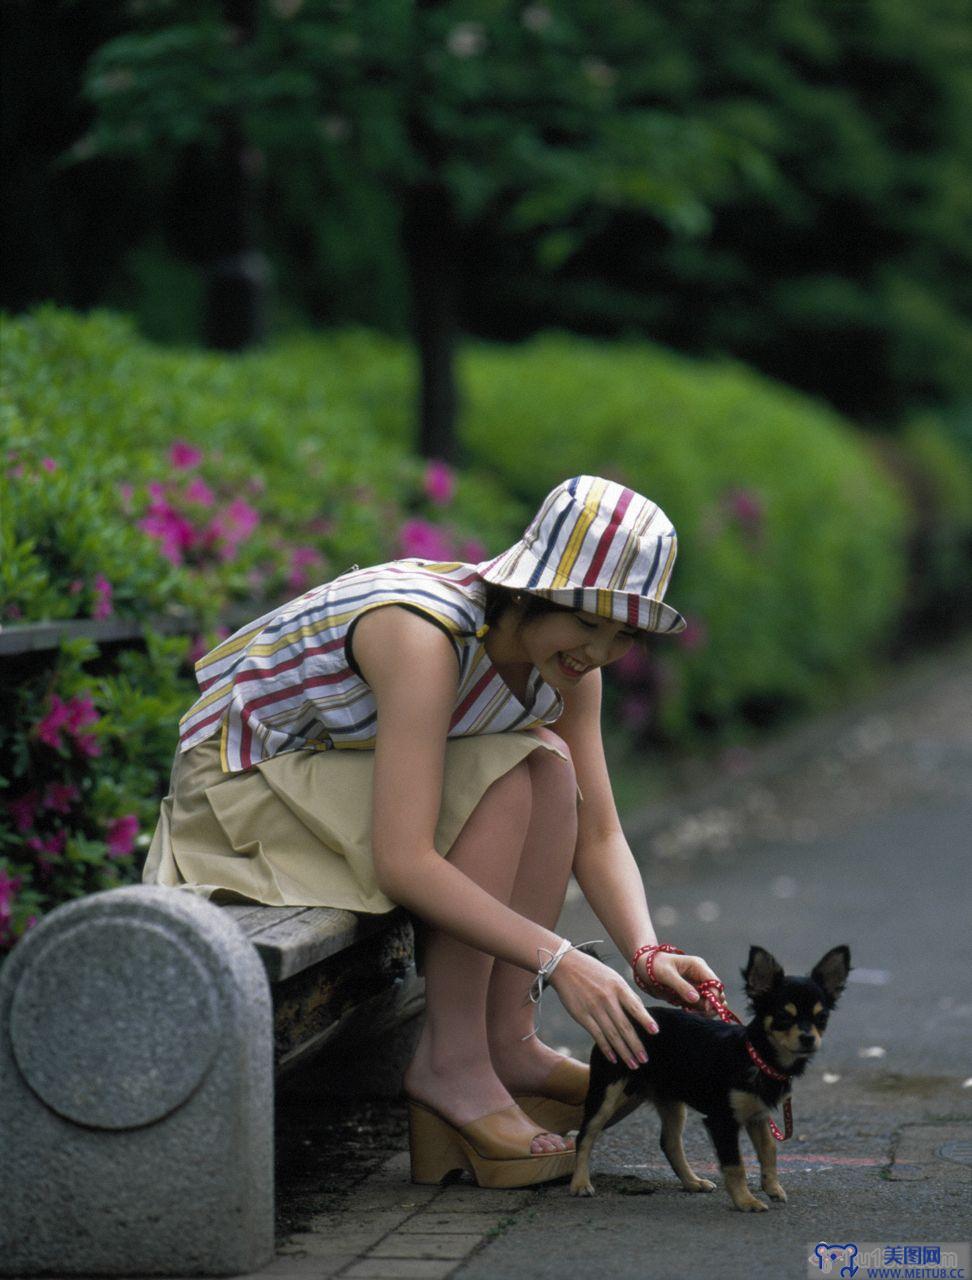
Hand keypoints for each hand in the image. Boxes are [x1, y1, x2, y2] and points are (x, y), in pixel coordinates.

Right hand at [549, 947, 658, 1068]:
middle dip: (636, 1045)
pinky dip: (606, 1049)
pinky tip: (614, 1058)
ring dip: (624, 1052)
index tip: (655, 1032)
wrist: (565, 965)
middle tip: (645, 1060)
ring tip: (633, 1064)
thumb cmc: (593, 972)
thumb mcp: (613, 977)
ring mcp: (594, 1008)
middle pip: (625, 1026)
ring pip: (612, 1035)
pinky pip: (597, 1035)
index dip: (645, 1020)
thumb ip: (627, 995)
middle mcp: (607, 998)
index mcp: (618, 987)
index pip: (635, 1006)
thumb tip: (642, 1012)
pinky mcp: (582, 1016)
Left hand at [635, 950, 722, 1015]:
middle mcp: (700, 976)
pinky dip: (697, 1010)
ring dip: (704, 1010)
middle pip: (717, 994)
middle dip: (711, 1005)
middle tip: (696, 1011)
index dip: (714, 997)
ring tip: (689, 1011)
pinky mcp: (690, 994)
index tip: (704, 1008)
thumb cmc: (654, 966)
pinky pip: (700, 1005)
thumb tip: (696, 999)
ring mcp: (696, 985)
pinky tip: (686, 1010)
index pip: (715, 984)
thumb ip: (681, 986)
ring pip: (710, 1001)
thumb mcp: (666, 974)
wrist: (643, 967)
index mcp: (698, 967)